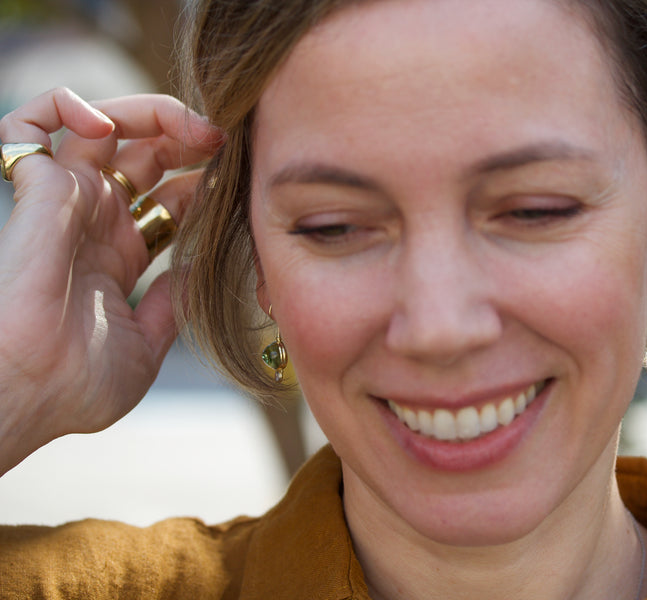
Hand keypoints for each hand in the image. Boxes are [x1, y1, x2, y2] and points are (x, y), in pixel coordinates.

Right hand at [0, 88, 223, 474]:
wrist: (31, 393)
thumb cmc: (79, 384)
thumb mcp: (146, 345)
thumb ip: (171, 304)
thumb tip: (198, 270)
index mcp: (120, 254)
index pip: (168, 197)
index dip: (202, 181)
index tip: (236, 180)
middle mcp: (94, 222)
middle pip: (144, 154)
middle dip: (186, 138)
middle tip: (222, 140)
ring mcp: (66, 203)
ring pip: (101, 126)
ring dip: (149, 112)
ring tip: (192, 127)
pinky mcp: (37, 190)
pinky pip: (28, 123)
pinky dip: (64, 107)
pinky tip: (107, 128)